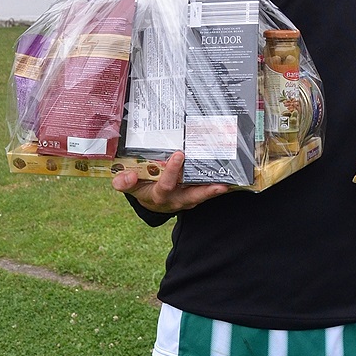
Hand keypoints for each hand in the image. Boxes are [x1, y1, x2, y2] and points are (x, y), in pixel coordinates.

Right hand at [111, 150, 228, 211]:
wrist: (151, 200)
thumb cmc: (141, 188)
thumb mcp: (129, 186)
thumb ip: (124, 182)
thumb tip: (127, 176)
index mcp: (158, 196)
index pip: (165, 186)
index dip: (171, 172)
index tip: (178, 155)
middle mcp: (176, 199)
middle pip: (193, 197)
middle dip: (206, 191)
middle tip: (220, 184)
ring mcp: (188, 198)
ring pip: (204, 195)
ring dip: (217, 190)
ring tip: (231, 182)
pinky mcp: (195, 195)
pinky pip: (208, 190)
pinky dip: (218, 185)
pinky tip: (230, 177)